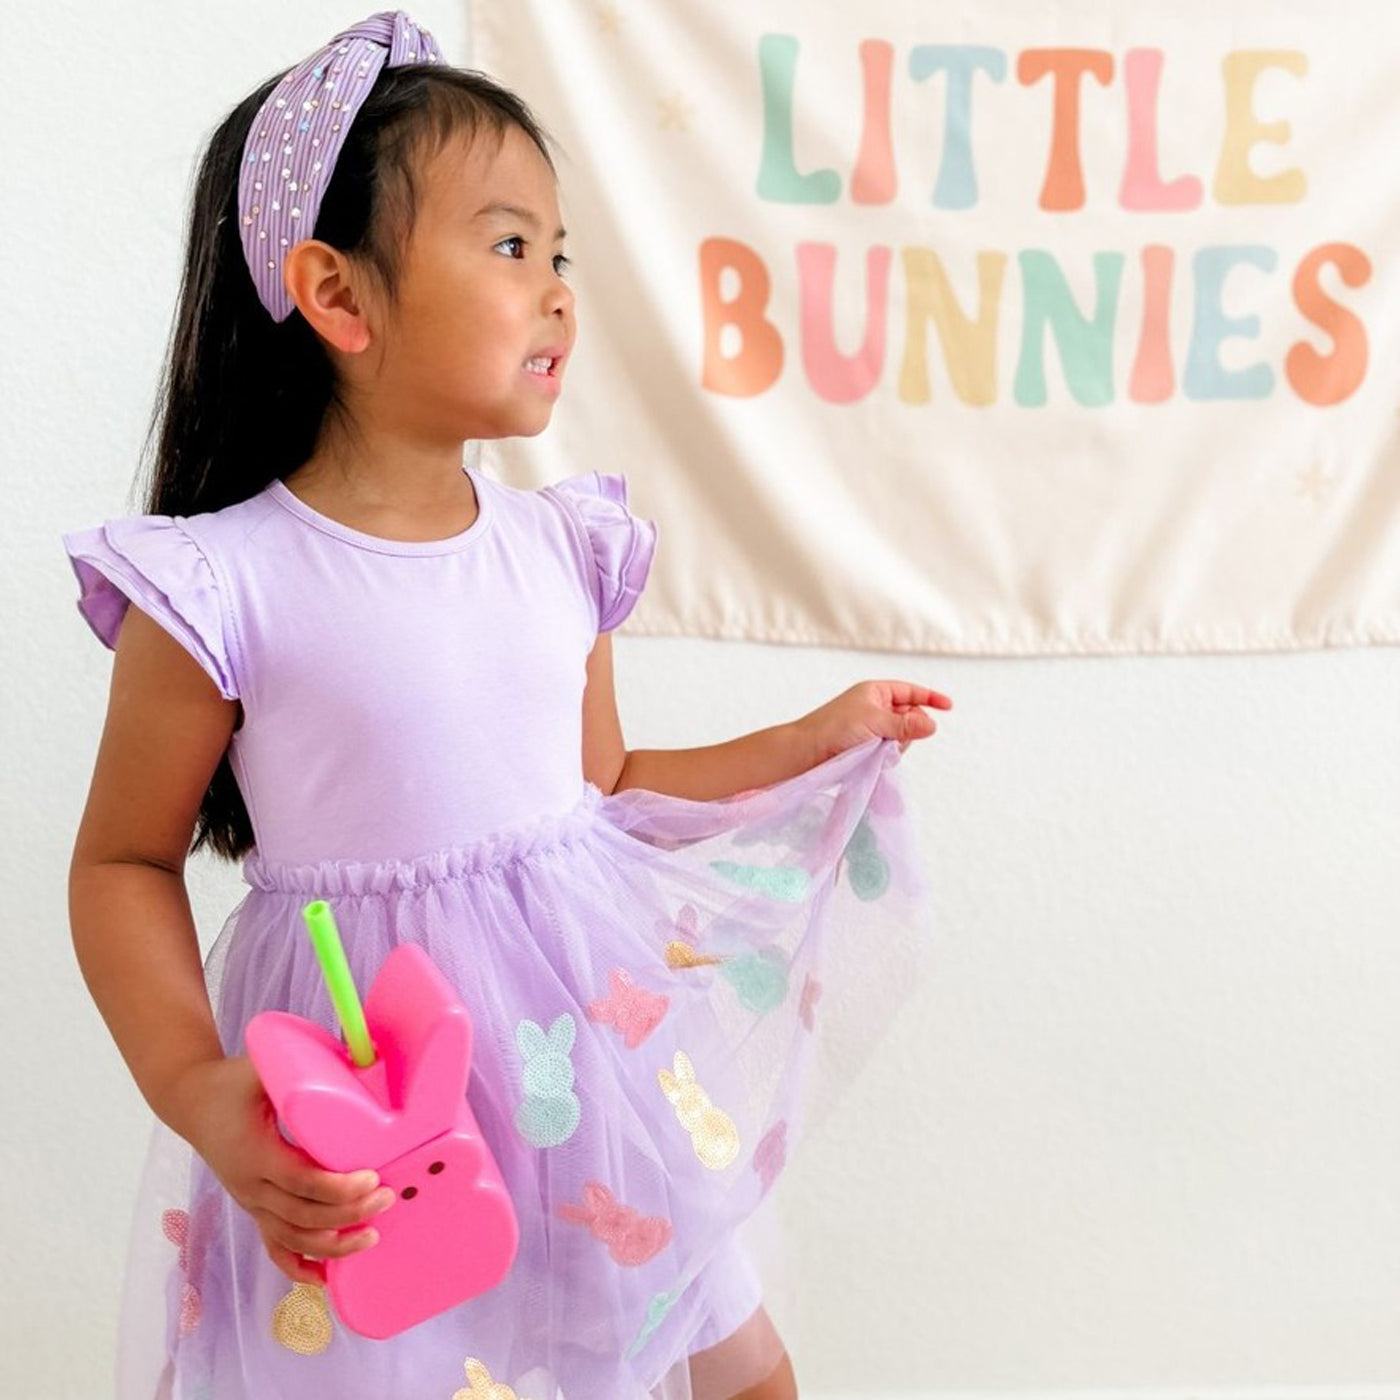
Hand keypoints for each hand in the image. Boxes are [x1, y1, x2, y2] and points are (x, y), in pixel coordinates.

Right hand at [167, 1055, 395, 1285]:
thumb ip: (303, 1068)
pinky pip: (275, 1247)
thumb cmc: (232, 1081)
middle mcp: (251, 1186)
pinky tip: (326, 1277)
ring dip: (332, 1246)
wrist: (191, 1101)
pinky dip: (300, 1266)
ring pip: (292, 1240)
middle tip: (388, 1199)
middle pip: (302, 1216)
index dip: (338, 1188)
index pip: (301, 1181)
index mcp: (255, 1153)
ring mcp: (251, 1202)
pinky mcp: (254, 1208)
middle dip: (348, 1214)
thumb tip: (359, 1056)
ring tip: (373, 1237)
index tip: (372, 1179)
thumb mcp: (262, 1068)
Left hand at [795, 680, 952, 765]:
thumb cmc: (835, 729)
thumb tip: (932, 725)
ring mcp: (871, 728)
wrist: (805, 753)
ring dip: (896, 745)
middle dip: (909, 729)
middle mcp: (874, 707)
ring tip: (877, 750)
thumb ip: (905, 725)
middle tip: (895, 739)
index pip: (909, 691)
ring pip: (901, 737)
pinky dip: (887, 756)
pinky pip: (889, 751)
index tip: (949, 707)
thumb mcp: (875, 722)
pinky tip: (874, 760)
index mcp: (875, 692)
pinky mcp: (866, 747)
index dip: (929, 697)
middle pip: (909, 717)